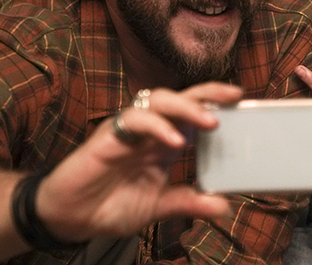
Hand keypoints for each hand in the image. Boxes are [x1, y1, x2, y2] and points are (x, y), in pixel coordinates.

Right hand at [34, 81, 242, 242]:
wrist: (70, 218)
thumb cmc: (110, 205)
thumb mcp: (158, 208)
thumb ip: (187, 203)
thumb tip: (223, 206)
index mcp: (164, 143)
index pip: (193, 112)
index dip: (215, 103)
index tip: (241, 101)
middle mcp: (149, 130)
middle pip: (181, 97)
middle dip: (208, 93)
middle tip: (233, 96)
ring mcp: (129, 130)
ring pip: (159, 100)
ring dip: (187, 107)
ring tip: (210, 122)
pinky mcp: (108, 136)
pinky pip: (135, 120)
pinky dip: (158, 127)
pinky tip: (174, 142)